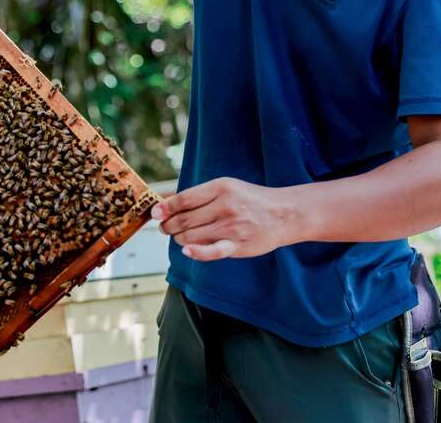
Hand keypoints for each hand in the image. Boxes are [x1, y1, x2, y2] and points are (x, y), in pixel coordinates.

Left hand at [151, 177, 301, 260]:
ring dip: (180, 239)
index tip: (155, 213)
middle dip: (169, 226)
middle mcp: (225, 206)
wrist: (284, 214)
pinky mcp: (237, 245)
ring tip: (180, 237)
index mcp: (220, 188)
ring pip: (192, 236)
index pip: (184, 199)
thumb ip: (199, 195)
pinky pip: (211, 251)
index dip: (165, 208)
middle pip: (184, 219)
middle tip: (165, 228)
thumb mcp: (226, 187)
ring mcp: (231, 227)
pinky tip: (187, 251)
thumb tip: (166, 202)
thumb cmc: (250, 200)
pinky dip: (196, 252)